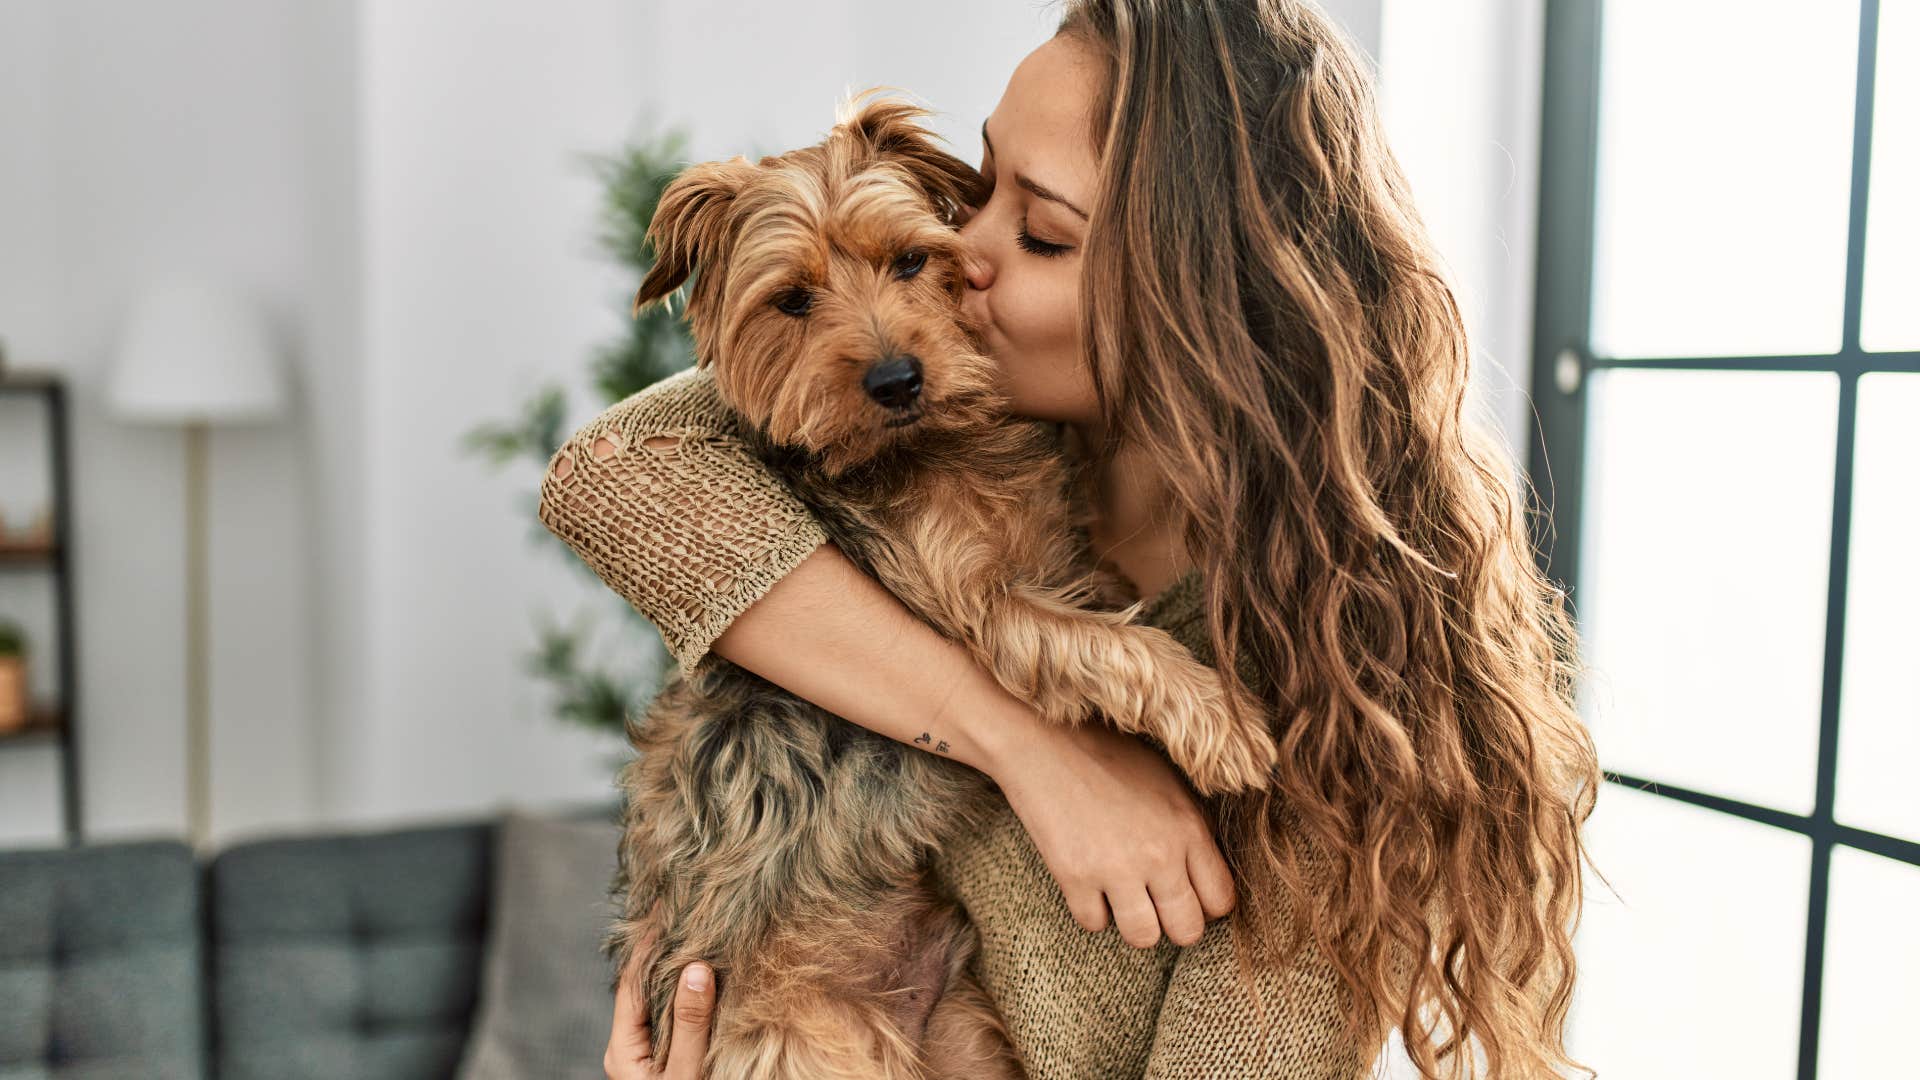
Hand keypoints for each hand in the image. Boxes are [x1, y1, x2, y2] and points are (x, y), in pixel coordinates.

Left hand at [604, 905, 717, 1078]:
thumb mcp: (686, 1072)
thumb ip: (689, 1024)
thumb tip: (695, 968)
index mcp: (622, 1050)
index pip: (632, 984)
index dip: (647, 946)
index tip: (664, 910)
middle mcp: (629, 1047)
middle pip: (644, 988)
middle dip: (664, 952)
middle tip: (682, 911)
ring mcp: (646, 1052)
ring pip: (660, 1001)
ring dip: (678, 971)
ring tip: (695, 932)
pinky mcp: (667, 1058)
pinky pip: (676, 1016)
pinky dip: (688, 992)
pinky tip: (706, 973)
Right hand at [989, 719, 1235, 948]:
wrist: (1044, 741)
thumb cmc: (1109, 755)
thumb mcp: (1168, 782)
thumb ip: (1192, 827)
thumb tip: (1207, 869)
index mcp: (1188, 828)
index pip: (1221, 900)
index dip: (1207, 905)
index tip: (1188, 896)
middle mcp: (1159, 854)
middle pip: (1188, 930)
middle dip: (1174, 924)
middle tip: (1156, 905)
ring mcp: (1116, 868)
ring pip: (1144, 938)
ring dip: (1135, 924)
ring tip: (1124, 899)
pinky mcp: (1074, 877)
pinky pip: (1094, 924)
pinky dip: (1091, 910)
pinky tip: (1089, 883)